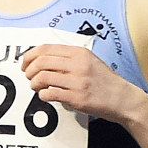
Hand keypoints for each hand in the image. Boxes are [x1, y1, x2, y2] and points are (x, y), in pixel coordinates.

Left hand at [21, 44, 143, 123]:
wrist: (122, 98)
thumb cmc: (105, 81)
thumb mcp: (90, 61)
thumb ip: (69, 58)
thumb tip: (43, 59)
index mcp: (79, 53)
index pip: (46, 48)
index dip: (29, 55)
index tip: (25, 63)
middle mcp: (78, 65)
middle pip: (41, 62)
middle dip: (29, 70)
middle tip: (29, 77)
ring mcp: (78, 81)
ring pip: (42, 78)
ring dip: (34, 84)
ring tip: (36, 88)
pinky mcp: (77, 98)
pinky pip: (50, 94)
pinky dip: (43, 95)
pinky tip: (46, 96)